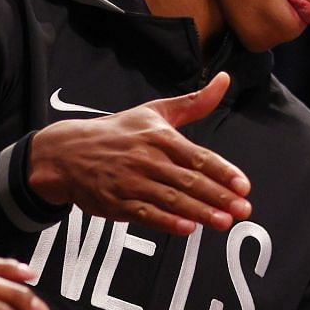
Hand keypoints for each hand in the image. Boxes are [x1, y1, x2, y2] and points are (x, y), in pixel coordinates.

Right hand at [27, 73, 251, 235]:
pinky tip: (188, 229)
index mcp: (160, 137)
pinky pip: (145, 214)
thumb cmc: (118, 132)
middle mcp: (147, 159)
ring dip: (200, 212)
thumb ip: (194, 103)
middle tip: (243, 210)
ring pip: (171, 199)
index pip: (199, 156)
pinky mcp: (116, 202)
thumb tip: (223, 80)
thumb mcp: (154, 112)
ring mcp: (130, 182)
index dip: (223, 172)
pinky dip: (167, 221)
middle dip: (219, 197)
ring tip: (224, 222)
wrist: (65, 152)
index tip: (244, 186)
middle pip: (189, 180)